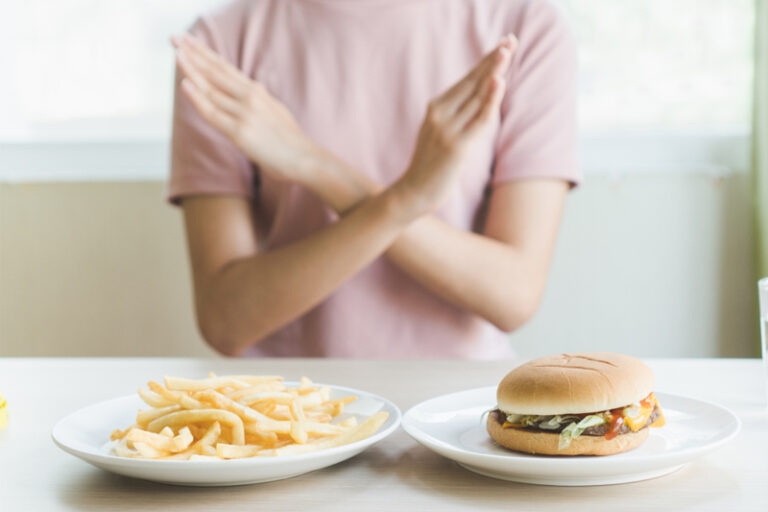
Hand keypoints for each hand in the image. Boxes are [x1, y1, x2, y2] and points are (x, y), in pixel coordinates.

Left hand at [171, 34, 317, 182]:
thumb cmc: (290, 141)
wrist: (305, 158)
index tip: (189, 41)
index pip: (225, 68)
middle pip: (216, 72)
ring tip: (176, 54)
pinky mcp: (240, 131)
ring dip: (192, 71)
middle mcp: (251, 97)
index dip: (205, 53)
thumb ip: (261, 101)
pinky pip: (213, 113)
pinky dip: (198, 98)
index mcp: (257, 92)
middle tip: (175, 38)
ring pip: (211, 89)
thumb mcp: (276, 112)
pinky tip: (186, 84)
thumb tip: (256, 90)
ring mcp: (245, 113)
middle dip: (194, 54)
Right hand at [394, 36, 515, 214]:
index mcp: (435, 108)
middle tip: (510, 41)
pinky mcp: (456, 147)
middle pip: (472, 82)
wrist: (413, 194)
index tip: (502, 45)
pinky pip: (478, 120)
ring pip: (476, 97)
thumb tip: (479, 101)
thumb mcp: (439, 134)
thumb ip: (455, 116)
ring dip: (494, 73)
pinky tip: (498, 82)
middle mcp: (439, 114)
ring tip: (507, 52)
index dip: (484, 62)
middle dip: (492, 61)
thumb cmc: (430, 167)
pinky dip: (490, 100)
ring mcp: (447, 130)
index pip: (465, 81)